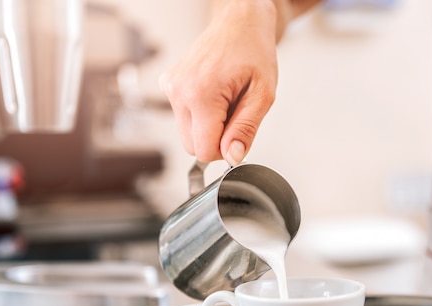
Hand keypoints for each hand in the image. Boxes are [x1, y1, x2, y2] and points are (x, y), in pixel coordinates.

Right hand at [159, 1, 279, 164]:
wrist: (239, 21)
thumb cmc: (253, 51)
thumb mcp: (263, 95)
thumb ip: (246, 129)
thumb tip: (233, 157)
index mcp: (201, 95)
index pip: (205, 151)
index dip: (226, 151)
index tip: (239, 133)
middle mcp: (179, 92)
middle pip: (192, 146)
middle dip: (216, 140)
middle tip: (236, 114)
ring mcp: (170, 87)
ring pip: (187, 134)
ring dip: (209, 127)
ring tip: (226, 101)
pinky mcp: (168, 85)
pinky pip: (183, 117)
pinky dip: (200, 114)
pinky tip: (215, 94)